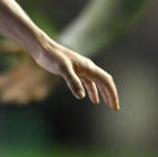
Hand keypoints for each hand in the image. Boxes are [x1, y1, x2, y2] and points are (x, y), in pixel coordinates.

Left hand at [0, 39, 119, 109]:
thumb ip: (73, 82)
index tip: (114, 106)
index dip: (112, 94)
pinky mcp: (74, 70)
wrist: (43, 48)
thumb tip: (82, 96)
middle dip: (110, 94)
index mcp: (88, 67)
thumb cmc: (52, 57)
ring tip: (106, 104)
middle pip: (104, 82)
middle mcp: (88, 67)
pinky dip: (92, 90)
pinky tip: (90, 98)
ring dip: (103, 93)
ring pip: (97, 82)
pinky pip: (88, 81)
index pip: (106, 81)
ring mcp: (81, 68)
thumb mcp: (63, 69)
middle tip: (114, 108)